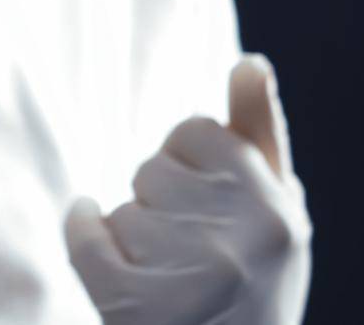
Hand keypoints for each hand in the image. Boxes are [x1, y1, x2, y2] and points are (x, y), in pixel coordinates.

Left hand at [65, 55, 311, 323]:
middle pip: (152, 169)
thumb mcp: (275, 210)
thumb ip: (259, 134)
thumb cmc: (250, 279)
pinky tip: (108, 261)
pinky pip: (84, 234)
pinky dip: (85, 237)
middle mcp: (244, 237)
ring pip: (121, 207)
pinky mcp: (138, 305)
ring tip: (169, 276)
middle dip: (160, 202)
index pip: (194, 131)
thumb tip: (249, 62)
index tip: (206, 206)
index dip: (188, 166)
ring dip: (132, 236)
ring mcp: (193, 273)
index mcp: (278, 207)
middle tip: (191, 252)